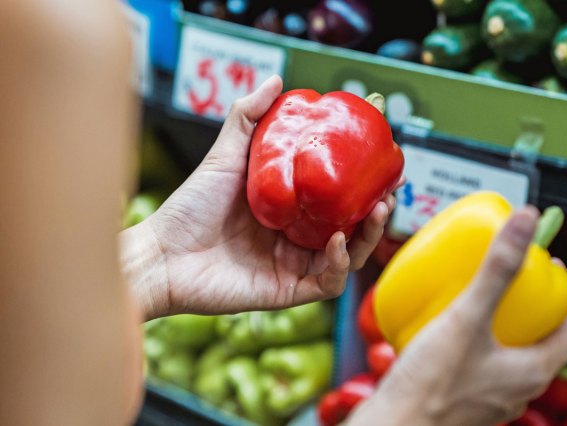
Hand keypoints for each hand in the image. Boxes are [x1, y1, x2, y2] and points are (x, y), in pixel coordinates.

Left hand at [121, 76, 395, 319]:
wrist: (163, 253)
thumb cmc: (191, 205)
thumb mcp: (227, 155)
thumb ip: (249, 117)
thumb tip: (278, 79)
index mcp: (289, 210)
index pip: (337, 199)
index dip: (362, 185)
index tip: (380, 162)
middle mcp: (296, 239)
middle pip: (351, 229)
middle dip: (376, 213)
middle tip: (389, 191)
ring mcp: (294, 266)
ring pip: (348, 256)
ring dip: (368, 237)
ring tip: (377, 209)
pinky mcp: (287, 290)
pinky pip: (327, 282)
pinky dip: (338, 263)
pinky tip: (338, 240)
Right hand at [348, 207, 566, 425]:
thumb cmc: (431, 386)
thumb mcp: (468, 319)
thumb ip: (497, 270)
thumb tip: (524, 223)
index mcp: (531, 372)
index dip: (563, 299)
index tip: (547, 271)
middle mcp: (514, 389)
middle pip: (535, 340)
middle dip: (524, 306)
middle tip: (505, 279)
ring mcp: (487, 397)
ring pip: (504, 354)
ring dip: (496, 324)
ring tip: (473, 297)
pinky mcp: (460, 399)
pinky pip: (475, 365)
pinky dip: (469, 341)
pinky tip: (442, 328)